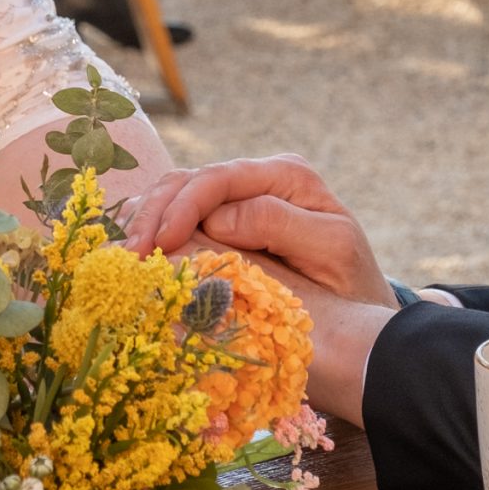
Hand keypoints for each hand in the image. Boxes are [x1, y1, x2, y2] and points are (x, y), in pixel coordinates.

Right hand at [130, 154, 395, 311]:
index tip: (159, 247)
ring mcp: (238, 198)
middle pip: (189, 180)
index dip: (182, 208)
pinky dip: (153, 229)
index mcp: (287, 176)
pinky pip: (178, 215)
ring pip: (175, 193)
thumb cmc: (351, 285)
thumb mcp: (331, 251)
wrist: (362, 313)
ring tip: (126, 255)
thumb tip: (217, 218)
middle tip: (131, 255)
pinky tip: (137, 252)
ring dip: (146, 221)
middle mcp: (258, 177)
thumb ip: (280, 224)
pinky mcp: (222, 222)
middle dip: (155, 214)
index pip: (218, 179)